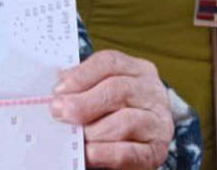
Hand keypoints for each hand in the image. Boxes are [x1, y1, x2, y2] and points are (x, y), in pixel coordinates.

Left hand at [51, 49, 172, 168]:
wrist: (142, 144)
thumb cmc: (117, 114)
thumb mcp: (103, 92)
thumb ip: (83, 87)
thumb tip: (58, 91)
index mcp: (138, 70)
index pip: (110, 62)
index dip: (82, 75)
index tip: (59, 91)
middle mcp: (152, 92)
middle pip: (118, 89)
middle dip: (83, 103)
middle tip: (59, 113)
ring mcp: (158, 122)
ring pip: (125, 121)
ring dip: (93, 131)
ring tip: (74, 138)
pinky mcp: (156, 151)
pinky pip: (130, 152)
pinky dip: (105, 153)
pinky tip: (89, 153)